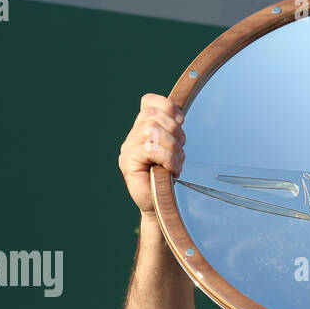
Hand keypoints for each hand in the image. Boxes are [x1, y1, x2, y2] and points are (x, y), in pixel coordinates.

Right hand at [119, 93, 186, 216]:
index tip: (181, 121)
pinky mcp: (128, 163)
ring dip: (172, 148)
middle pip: (153, 116)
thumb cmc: (167, 178)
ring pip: (151, 131)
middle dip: (174, 132)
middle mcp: (132, 137)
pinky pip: (150, 149)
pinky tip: (171, 170)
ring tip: (176, 164)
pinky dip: (167, 159)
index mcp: (143, 129)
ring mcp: (128, 149)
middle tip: (180, 152)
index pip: (149, 102)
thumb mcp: (174, 150)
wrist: (160, 205)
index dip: (168, 107)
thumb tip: (179, 115)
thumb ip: (173, 132)